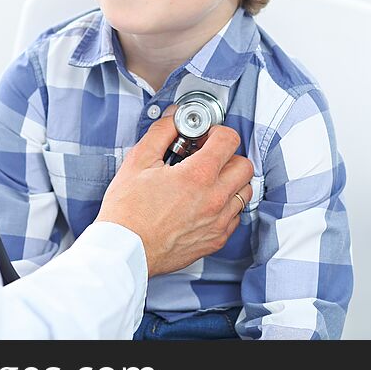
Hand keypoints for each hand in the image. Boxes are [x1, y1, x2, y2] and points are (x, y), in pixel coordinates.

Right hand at [95, 113, 253, 276]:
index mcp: (197, 176)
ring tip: (207, 180)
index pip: (229, 140)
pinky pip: (236, 217)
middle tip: (207, 157)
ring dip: (231, 180)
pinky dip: (226, 206)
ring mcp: (218, 222)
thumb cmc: (128, 211)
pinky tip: (205, 203)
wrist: (126, 250)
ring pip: (245, 191)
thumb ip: (161, 133)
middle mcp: (215, 199)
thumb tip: (175, 118)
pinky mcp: (216, 240)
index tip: (204, 137)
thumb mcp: (138, 161)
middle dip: (228, 155)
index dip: (216, 132)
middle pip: (244, 165)